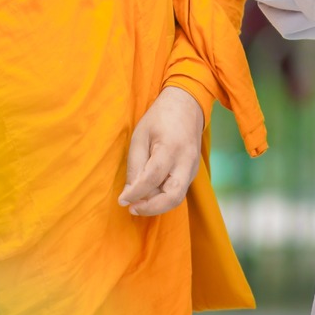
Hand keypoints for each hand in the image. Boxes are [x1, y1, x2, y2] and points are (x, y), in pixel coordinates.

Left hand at [120, 86, 205, 216]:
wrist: (187, 105)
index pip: (152, 178)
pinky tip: (149, 195)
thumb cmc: (159, 118)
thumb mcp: (140, 136)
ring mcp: (193, 168)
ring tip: (138, 204)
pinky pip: (179, 191)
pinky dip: (163, 198)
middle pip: (173, 196)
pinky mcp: (193, 172)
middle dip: (151, 208)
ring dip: (157, 206)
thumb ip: (135, 165)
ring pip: (177, 198)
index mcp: (171, 148)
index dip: (136, 193)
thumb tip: (129, 193)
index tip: (122, 200)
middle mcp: (186, 161)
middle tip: (132, 208)